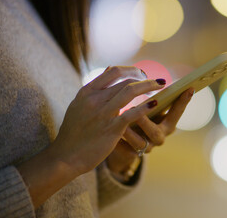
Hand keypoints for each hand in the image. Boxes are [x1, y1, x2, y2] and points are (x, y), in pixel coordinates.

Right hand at [50, 66, 164, 174]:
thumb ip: (95, 88)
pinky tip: (155, 104)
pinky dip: (145, 107)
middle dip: (144, 79)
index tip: (142, 73)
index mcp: (87, 92)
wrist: (65, 156)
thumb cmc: (74, 132)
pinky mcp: (111, 129)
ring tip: (161, 86)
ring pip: (130, 92)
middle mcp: (95, 100)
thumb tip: (110, 68)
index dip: (131, 70)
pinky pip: (131, 114)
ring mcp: (103, 114)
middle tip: (156, 82)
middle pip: (125, 81)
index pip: (113, 71)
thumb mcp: (79, 104)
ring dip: (148, 86)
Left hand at [107, 88, 193, 175]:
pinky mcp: (130, 154)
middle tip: (136, 112)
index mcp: (167, 124)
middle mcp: (159, 136)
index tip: (189, 88)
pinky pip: (123, 150)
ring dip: (129, 132)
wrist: (126, 143)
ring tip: (118, 123)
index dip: (183, 101)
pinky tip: (108, 134)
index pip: (178, 112)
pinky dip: (116, 142)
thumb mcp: (148, 108)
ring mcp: (145, 147)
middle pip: (156, 132)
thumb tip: (150, 74)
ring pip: (138, 142)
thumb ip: (151, 96)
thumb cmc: (140, 118)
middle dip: (146, 123)